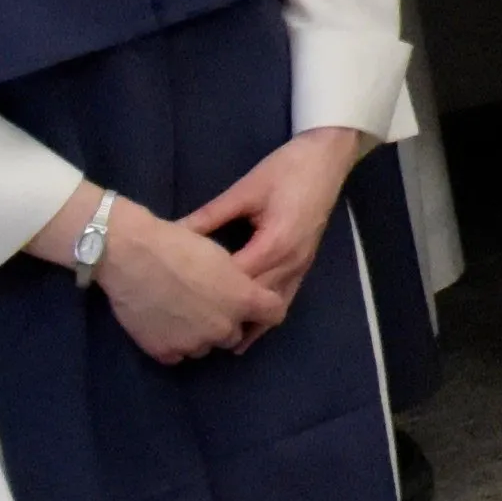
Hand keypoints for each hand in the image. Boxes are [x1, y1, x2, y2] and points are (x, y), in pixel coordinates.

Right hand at [64, 184, 281, 362]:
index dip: (264, 308)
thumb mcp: (219, 255)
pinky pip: (177, 354)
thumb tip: (240, 293)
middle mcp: (223, 328)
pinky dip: (172, 342)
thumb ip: (237, 282)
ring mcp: (194, 344)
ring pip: (204, 346)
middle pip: (234, 334)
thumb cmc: (176, 243)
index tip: (253, 304)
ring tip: (177, 311)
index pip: (274, 314)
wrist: (130, 254)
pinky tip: (161, 322)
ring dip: (197, 334)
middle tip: (203, 303)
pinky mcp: (165, 352)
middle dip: (224, 322)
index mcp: (242, 299)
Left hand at [185, 127, 370, 321]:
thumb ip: (210, 216)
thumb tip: (175, 233)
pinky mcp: (305, 265)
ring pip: (273, 307)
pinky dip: (266, 314)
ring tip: (219, 340)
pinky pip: (285, 298)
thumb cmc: (286, 169)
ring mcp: (301, 267)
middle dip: (227, 313)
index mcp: (275, 243)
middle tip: (193, 328)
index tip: (182, 300)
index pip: (238, 279)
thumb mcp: (244, 190)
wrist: (326, 159)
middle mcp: (291, 263)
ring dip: (249, 322)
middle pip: (256, 299)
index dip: (211, 292)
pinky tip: (249, 328)